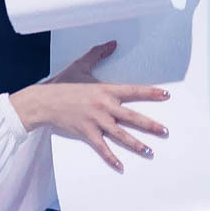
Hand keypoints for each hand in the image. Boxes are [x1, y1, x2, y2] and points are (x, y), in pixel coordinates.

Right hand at [10, 41, 168, 172]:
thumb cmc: (61, 83)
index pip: (134, 91)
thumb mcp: (81, 65)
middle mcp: (104, 107)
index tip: (165, 95)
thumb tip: (113, 43)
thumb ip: (98, 53)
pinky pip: (102, 148)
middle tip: (165, 131)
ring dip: (137, 144)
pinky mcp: (86, 133)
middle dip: (150, 125)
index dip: (151, 93)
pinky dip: (111, 158)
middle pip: (132, 117)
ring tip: (150, 151)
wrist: (43, 101)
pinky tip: (121, 167)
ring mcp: (96, 121)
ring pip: (121, 135)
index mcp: (106, 90)